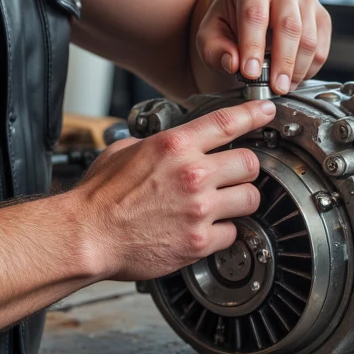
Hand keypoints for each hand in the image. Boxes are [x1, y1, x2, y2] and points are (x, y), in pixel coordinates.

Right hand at [75, 99, 275, 281]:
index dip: (254, 115)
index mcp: (174, 146)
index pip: (227, 122)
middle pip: (251, 163)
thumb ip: (153, 144)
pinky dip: (223, 232)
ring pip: (250, 198)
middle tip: (233, 174)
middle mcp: (192, 174)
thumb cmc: (99, 197)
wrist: (87, 235)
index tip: (267, 112)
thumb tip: (164, 143)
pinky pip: (233, 233)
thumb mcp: (122, 151)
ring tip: (222, 204)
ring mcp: (199, 208)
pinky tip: (205, 229)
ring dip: (239, 200)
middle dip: (245, 168)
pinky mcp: (200, 240)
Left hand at [195, 0, 331, 94]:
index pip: (254, 15)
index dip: (252, 47)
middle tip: (274, 87)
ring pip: (309, 38)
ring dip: (297, 69)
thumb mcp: (209, 34)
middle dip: (282, 62)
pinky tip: (294, 77)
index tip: (249, 73)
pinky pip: (322, 46)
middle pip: (288, 26)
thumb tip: (233, 63)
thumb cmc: (227, 19)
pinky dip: (310, 67)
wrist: (246, 6)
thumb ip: (215, 49)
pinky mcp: (321, 14)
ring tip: (281, 85)